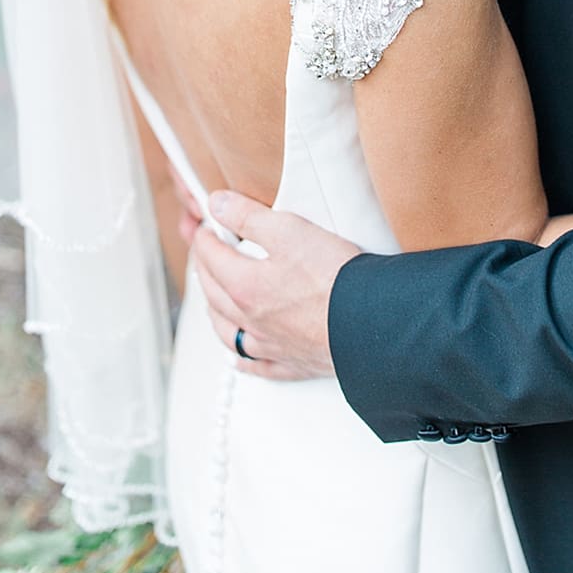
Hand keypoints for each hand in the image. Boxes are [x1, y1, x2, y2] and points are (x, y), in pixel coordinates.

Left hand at [188, 190, 360, 381]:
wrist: (367, 320)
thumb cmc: (333, 278)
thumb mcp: (289, 230)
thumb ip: (249, 217)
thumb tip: (217, 206)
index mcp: (243, 286)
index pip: (212, 258)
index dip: (205, 239)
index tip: (205, 229)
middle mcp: (249, 319)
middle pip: (214, 295)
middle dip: (206, 271)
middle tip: (206, 257)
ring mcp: (269, 344)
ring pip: (228, 333)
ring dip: (215, 316)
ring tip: (213, 305)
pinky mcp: (292, 362)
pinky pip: (258, 366)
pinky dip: (244, 362)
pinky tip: (239, 360)